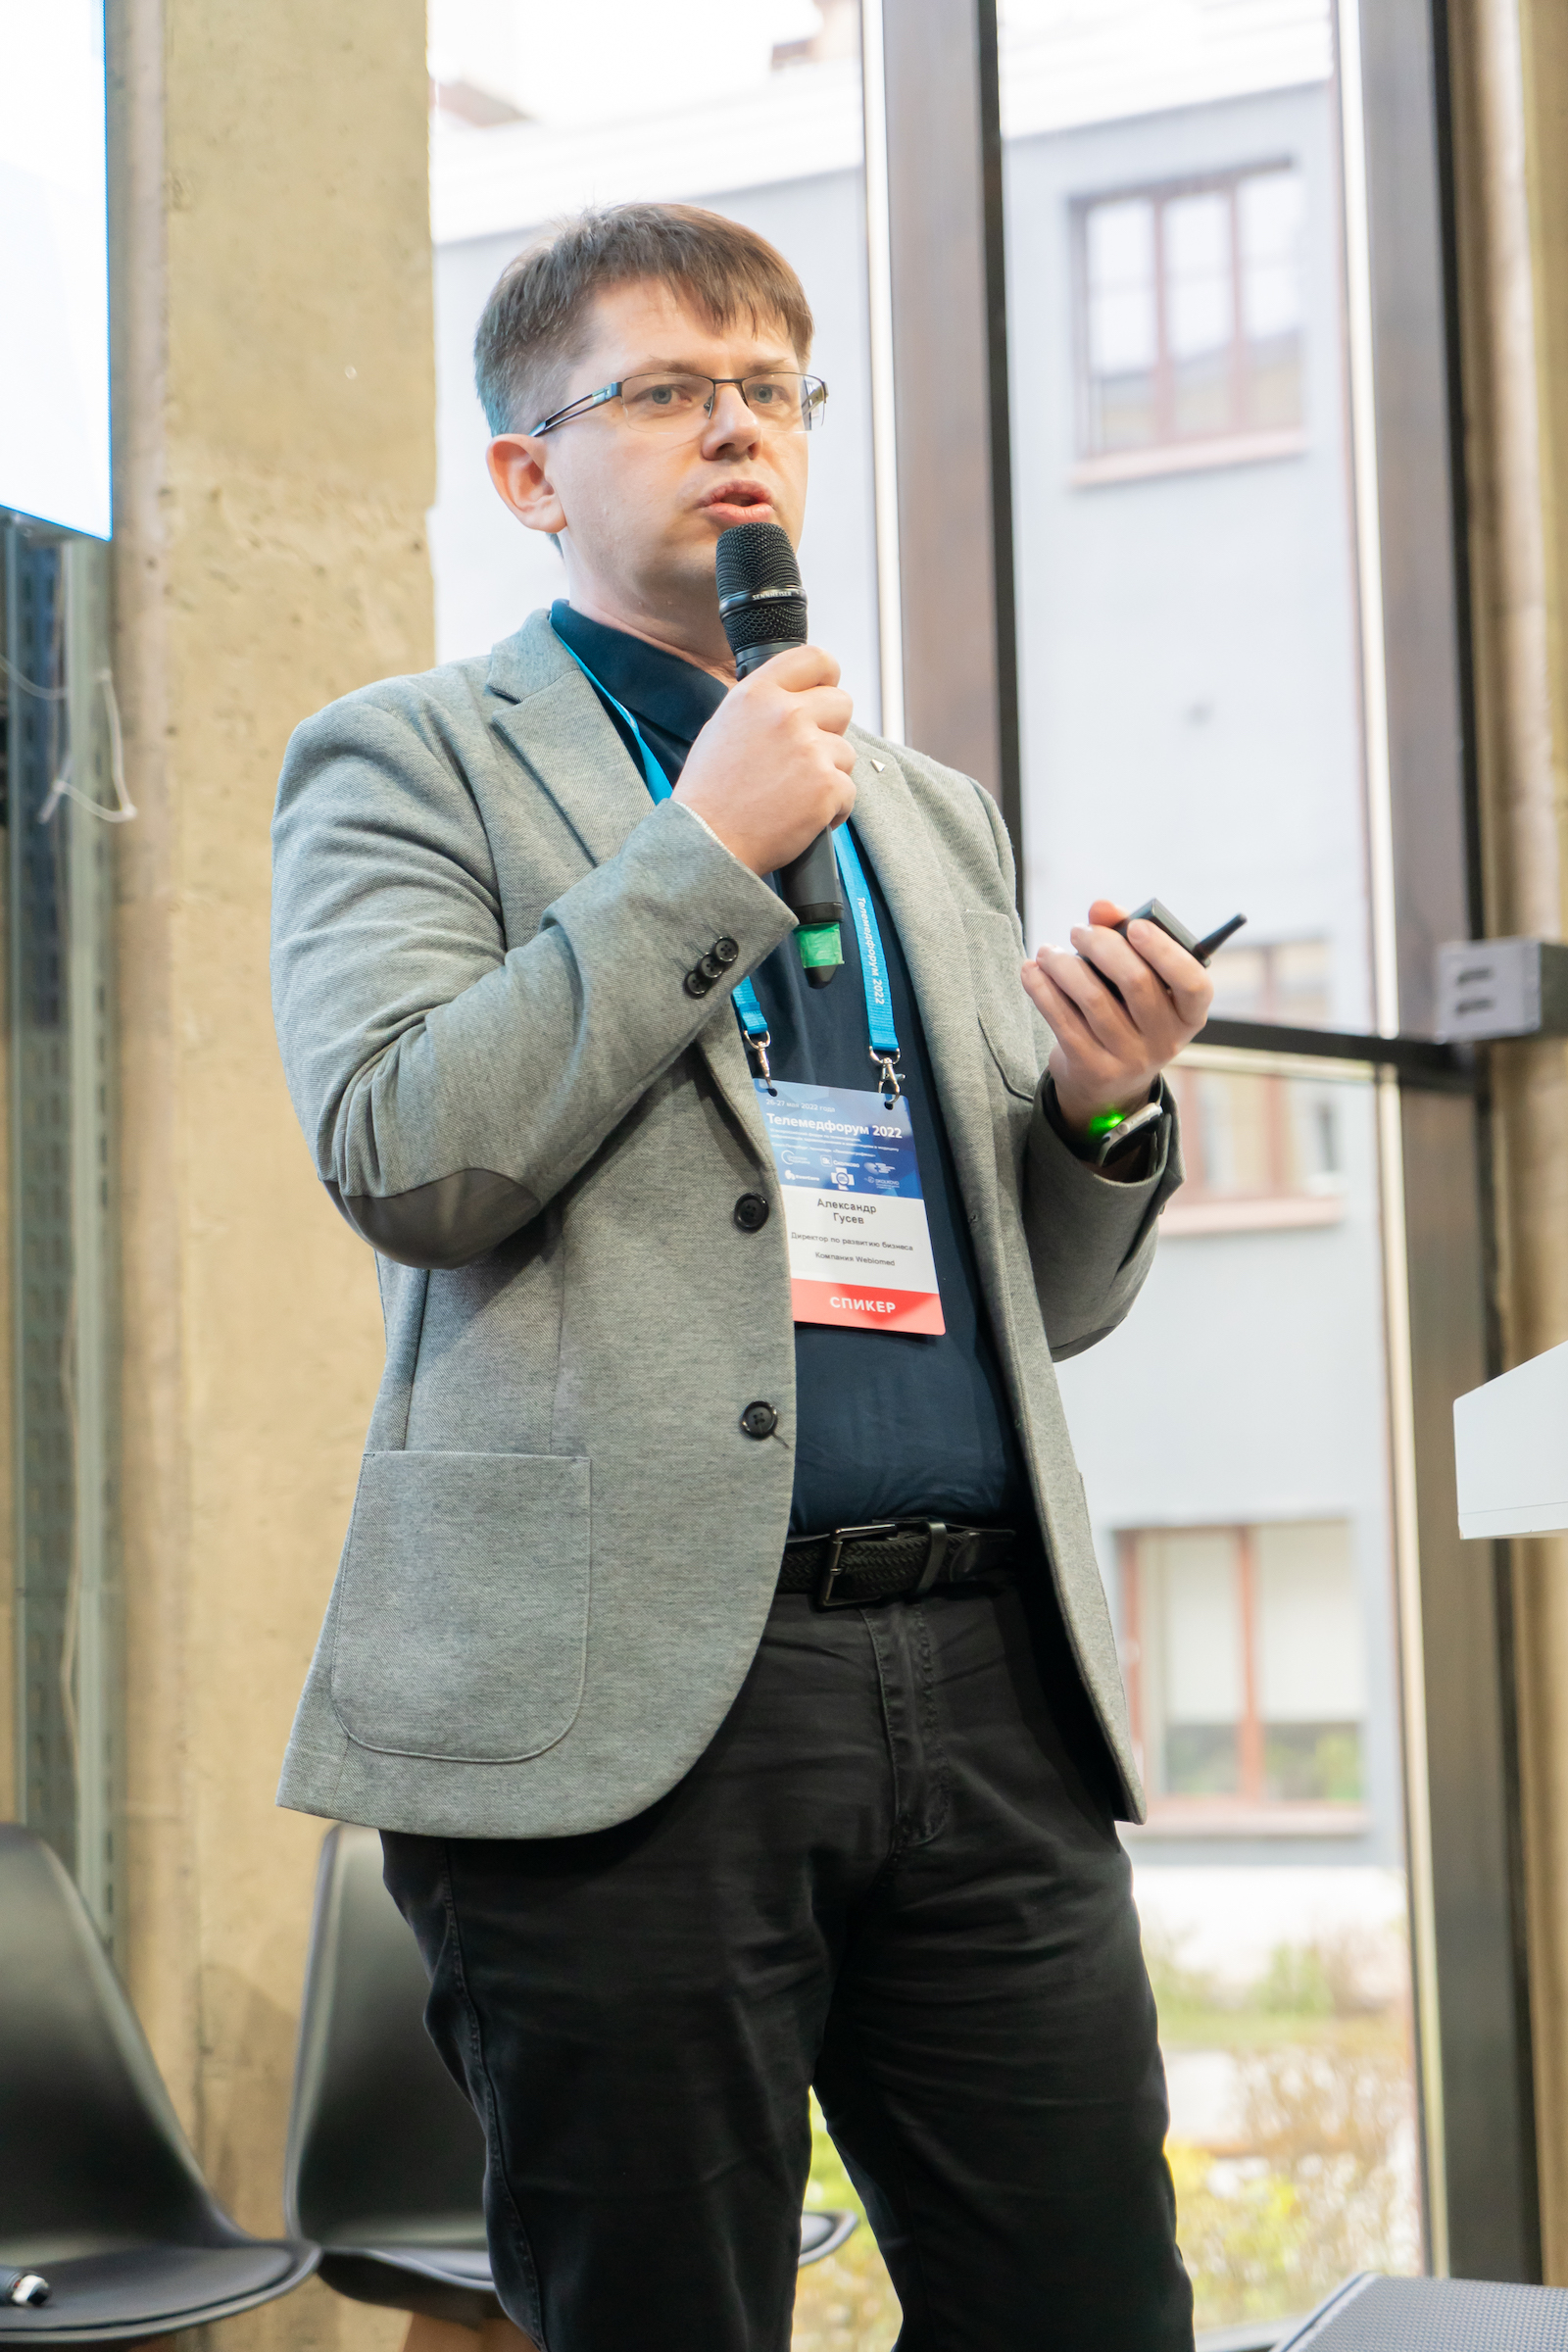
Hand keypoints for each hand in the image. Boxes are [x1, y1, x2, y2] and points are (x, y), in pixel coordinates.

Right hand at [673, 644, 856, 875]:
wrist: (708, 844)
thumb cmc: (710, 794)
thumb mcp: (724, 727)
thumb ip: (762, 706)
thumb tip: (796, 697)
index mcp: (757, 694)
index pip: (814, 657)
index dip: (826, 676)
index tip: (824, 691)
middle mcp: (786, 714)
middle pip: (842, 703)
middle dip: (831, 730)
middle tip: (805, 757)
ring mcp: (810, 750)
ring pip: (846, 752)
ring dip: (829, 774)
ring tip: (793, 795)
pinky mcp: (828, 786)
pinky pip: (849, 791)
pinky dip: (833, 809)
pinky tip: (802, 817)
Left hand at [1021, 898, 1212, 1133]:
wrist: (1105, 1084)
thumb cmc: (1125, 1014)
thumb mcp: (1136, 980)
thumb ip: (1124, 936)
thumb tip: (1101, 907)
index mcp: (1189, 1014)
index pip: (1193, 982)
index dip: (1165, 951)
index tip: (1134, 926)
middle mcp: (1166, 1041)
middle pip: (1135, 981)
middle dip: (1100, 945)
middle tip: (1077, 932)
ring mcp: (1130, 1059)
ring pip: (1093, 999)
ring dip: (1063, 966)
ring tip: (1048, 952)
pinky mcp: (1094, 1069)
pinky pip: (1063, 1021)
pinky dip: (1042, 989)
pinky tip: (1032, 972)